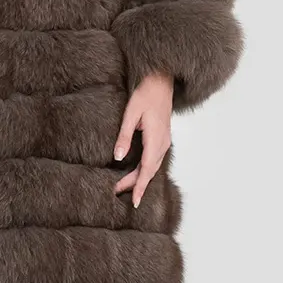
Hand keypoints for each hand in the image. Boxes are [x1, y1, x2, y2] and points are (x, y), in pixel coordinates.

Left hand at [113, 71, 172, 207]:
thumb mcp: (131, 114)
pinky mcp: (162, 138)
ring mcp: (165, 141)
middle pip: (149, 171)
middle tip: (118, 193)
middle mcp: (163, 143)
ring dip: (140, 178)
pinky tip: (137, 174)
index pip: (147, 169)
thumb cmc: (146, 93)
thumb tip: (118, 157)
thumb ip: (124, 136)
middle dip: (135, 184)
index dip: (140, 186)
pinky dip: (145, 169)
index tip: (135, 201)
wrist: (161, 81)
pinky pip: (155, 159)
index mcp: (156, 138)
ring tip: (124, 187)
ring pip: (152, 166)